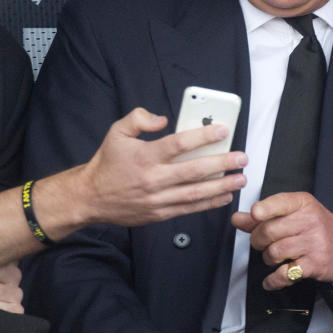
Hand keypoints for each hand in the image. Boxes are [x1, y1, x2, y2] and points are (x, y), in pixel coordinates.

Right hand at [52, 108, 246, 230]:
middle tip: (241, 158)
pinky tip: (224, 195)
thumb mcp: (116, 132)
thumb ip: (138, 118)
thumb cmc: (107, 163)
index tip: (223, 130)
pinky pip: (189, 208)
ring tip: (241, 179)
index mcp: (144, 156)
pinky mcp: (159, 213)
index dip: (203, 137)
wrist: (91, 197)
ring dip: (221, 186)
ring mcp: (157, 199)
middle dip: (222, 164)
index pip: (179, 144)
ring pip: (195, 193)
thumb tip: (163, 119)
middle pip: (194, 171)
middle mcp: (153, 179)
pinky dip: (208, 203)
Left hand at [230, 192, 332, 289]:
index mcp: (303, 204)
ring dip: (268, 258)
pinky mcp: (315, 264)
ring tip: (274, 257)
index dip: (264, 209)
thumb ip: (264, 217)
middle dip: (258, 240)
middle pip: (269, 231)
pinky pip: (285, 274)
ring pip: (274, 252)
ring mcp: (313, 243)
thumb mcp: (296, 215)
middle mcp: (309, 221)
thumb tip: (237, 219)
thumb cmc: (319, 229)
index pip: (280, 203)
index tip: (255, 214)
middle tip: (262, 243)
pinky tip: (271, 280)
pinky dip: (273, 280)